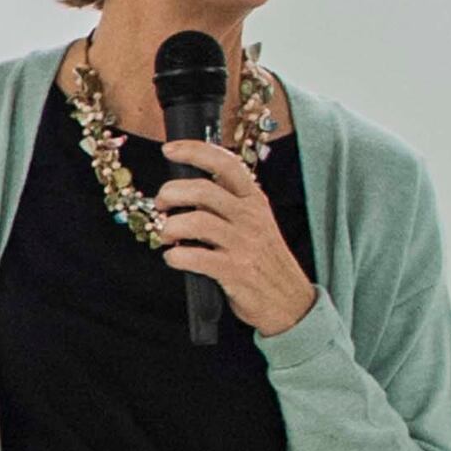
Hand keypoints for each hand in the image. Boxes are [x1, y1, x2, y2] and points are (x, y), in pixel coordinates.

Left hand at [152, 143, 318, 336]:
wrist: (290, 301)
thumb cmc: (263, 260)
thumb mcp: (254, 223)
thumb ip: (227, 204)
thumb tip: (183, 189)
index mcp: (254, 200)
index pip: (226, 163)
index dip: (195, 151)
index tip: (168, 149)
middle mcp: (250, 217)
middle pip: (202, 190)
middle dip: (171, 193)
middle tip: (160, 204)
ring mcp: (243, 244)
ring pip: (196, 221)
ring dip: (169, 227)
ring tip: (166, 235)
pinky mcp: (235, 270)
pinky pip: (194, 257)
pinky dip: (175, 256)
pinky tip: (174, 258)